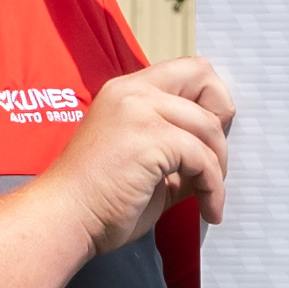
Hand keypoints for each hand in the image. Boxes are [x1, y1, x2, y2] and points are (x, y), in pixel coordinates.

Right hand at [48, 59, 233, 252]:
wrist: (66, 217)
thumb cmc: (100, 199)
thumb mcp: (146, 160)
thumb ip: (178, 149)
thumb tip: (216, 156)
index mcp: (128, 92)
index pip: (188, 69)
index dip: (211, 100)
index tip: (209, 140)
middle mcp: (132, 91)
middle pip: (205, 77)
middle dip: (222, 123)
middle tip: (215, 164)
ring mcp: (138, 111)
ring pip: (209, 125)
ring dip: (219, 167)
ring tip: (209, 196)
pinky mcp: (148, 139)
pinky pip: (203, 158)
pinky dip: (214, 188)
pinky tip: (207, 210)